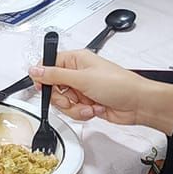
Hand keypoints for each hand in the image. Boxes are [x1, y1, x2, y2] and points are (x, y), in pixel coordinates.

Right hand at [31, 53, 172, 132]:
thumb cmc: (119, 84)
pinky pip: (73, 111)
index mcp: (75, 60)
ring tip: (88, 105)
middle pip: (52, 87)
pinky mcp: (87, 103)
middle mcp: (77, 73)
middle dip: (61, 98)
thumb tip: (34, 70)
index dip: (43, 78)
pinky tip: (94, 110)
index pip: (48, 65)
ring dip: (74, 108)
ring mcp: (82, 89)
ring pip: (62, 102)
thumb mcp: (82, 78)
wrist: (138, 104)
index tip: (42, 88)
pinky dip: (82, 113)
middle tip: (71, 99)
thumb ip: (54, 75)